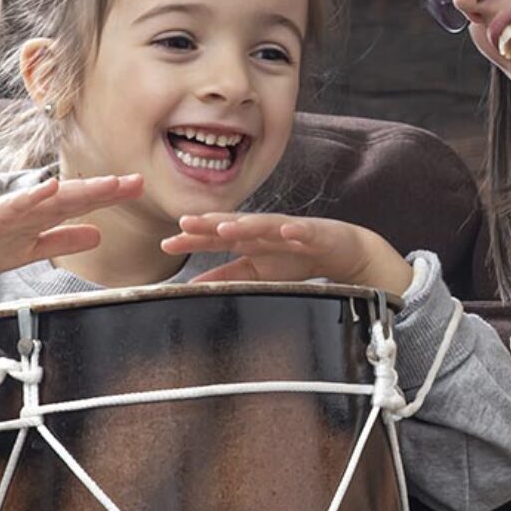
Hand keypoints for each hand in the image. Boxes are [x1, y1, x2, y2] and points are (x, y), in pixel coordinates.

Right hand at [0, 174, 144, 293]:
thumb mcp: (32, 250)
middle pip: (75, 196)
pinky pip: (15, 206)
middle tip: (138, 181)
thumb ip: (63, 241)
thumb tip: (98, 236)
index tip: (139, 187)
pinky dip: (34, 196)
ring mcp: (12, 211)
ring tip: (109, 183)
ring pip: (52, 198)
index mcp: (42, 216)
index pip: (83, 203)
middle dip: (106, 189)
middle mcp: (32, 208)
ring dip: (81, 189)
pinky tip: (53, 186)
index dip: (110, 196)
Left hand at [160, 213, 413, 296]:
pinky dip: (295, 230)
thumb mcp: (258, 273)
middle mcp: (264, 231)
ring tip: (227, 228)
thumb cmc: (298, 258)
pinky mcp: (315, 233)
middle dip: (211, 224)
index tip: (168, 242)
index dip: (193, 239)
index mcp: (249, 241)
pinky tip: (285, 230)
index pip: (216, 238)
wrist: (342, 250)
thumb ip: (228, 276)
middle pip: (234, 225)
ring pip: (264, 225)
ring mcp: (289, 230)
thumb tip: (195, 287)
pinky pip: (304, 231)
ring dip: (246, 225)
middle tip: (186, 223)